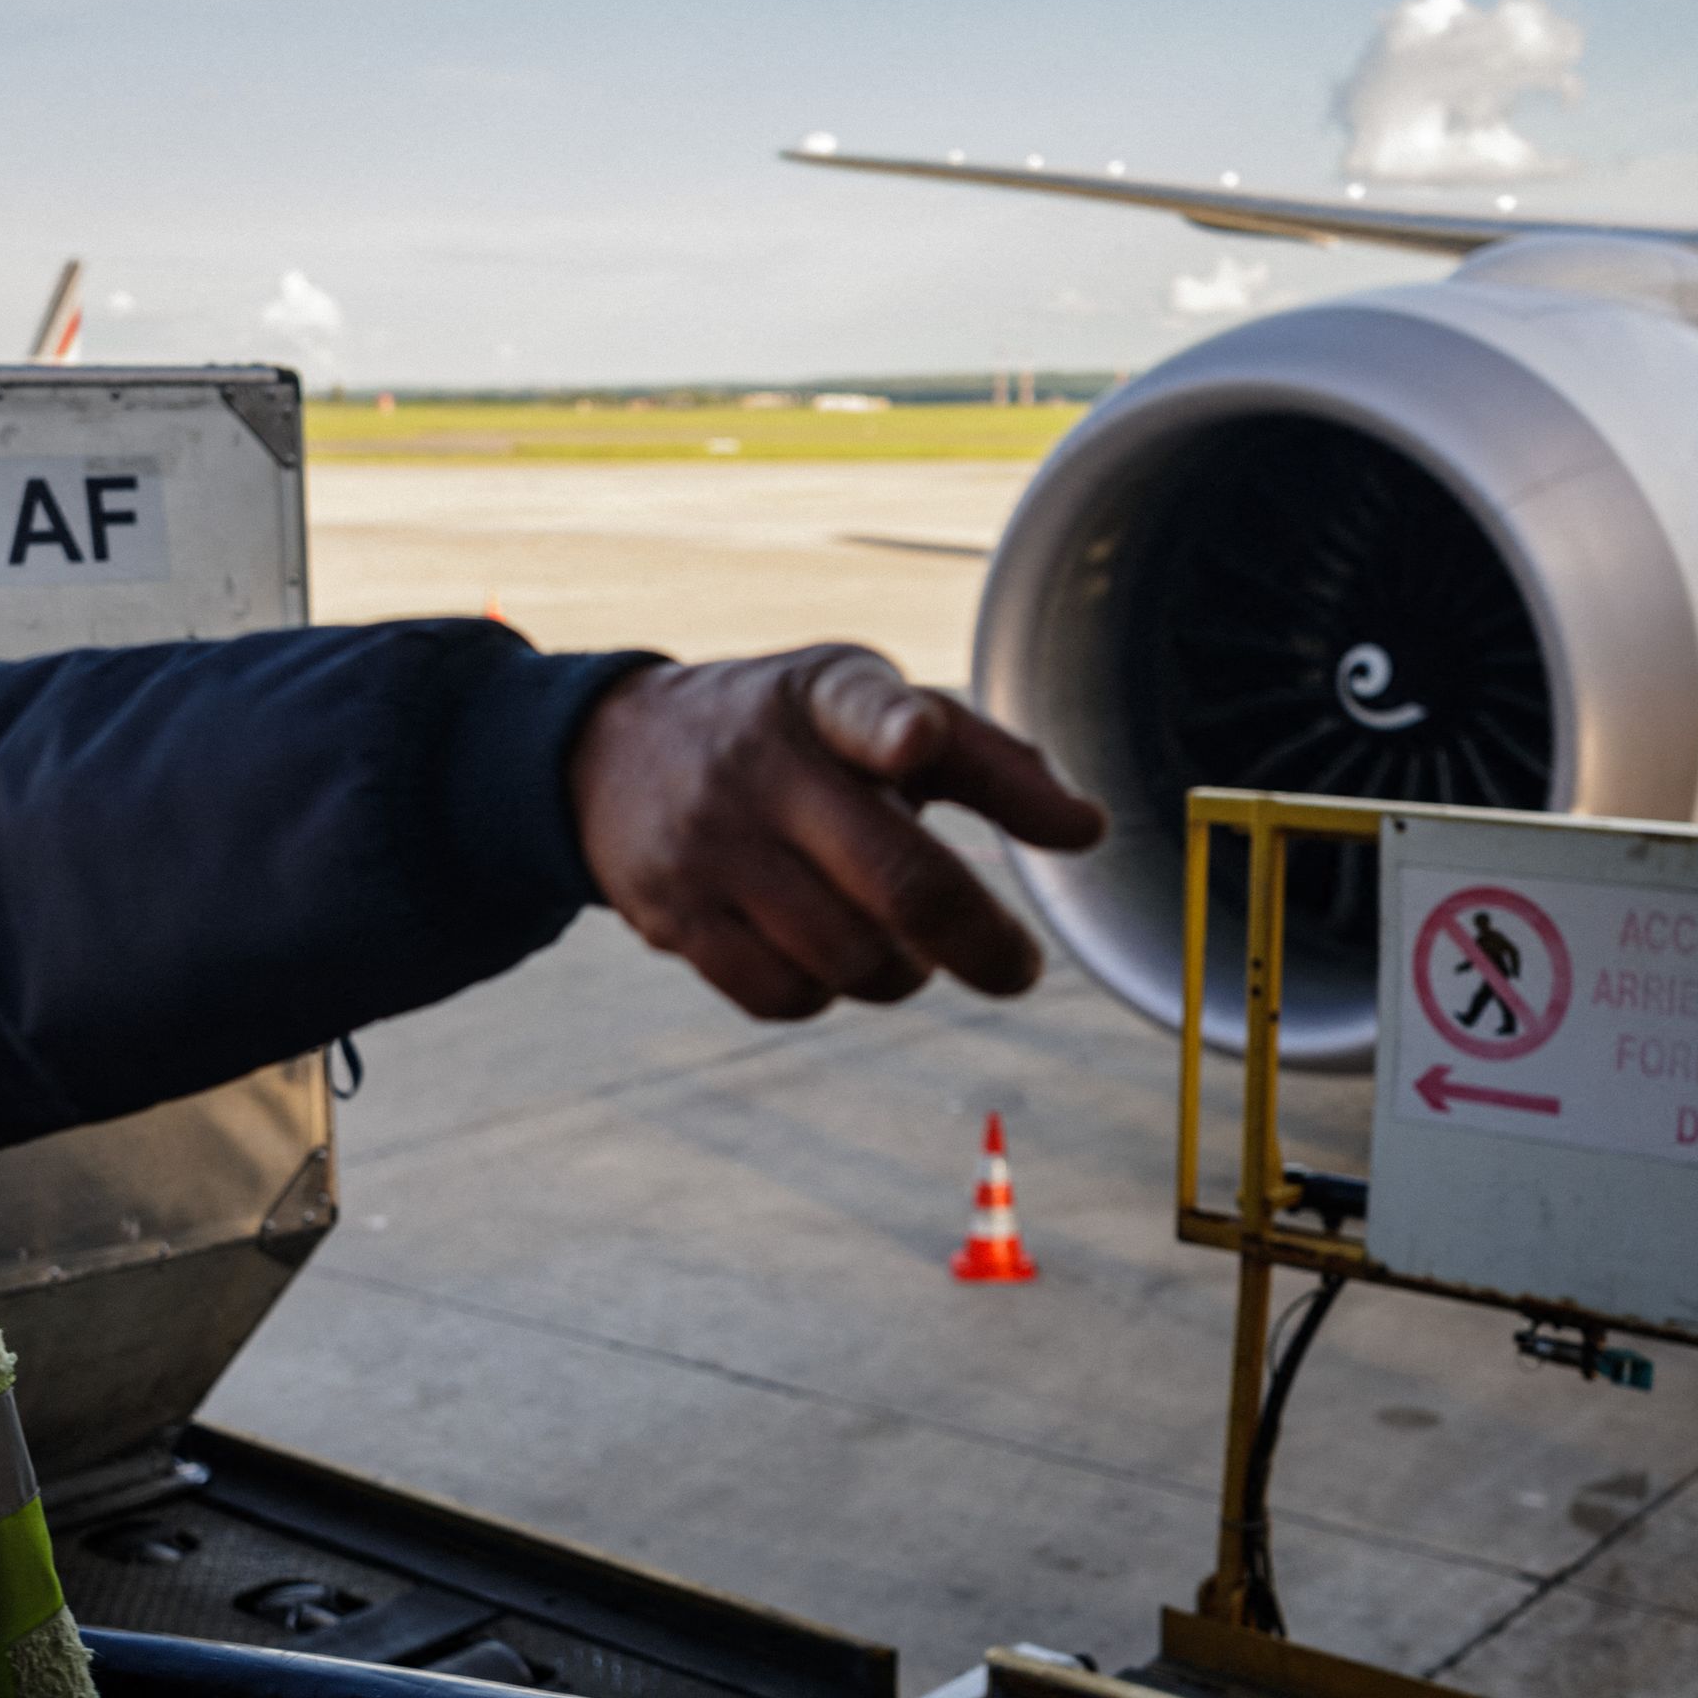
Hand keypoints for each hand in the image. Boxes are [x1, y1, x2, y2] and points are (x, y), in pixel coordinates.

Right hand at [566, 646, 1107, 1019]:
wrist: (609, 756)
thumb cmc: (790, 738)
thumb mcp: (872, 712)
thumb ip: (990, 763)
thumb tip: (1088, 832)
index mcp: (823, 699)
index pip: (858, 706)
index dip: (893, 728)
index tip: (913, 742)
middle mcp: (761, 768)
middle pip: (895, 882)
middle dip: (982, 944)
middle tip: (1018, 970)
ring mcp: (711, 849)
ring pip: (850, 960)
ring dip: (902, 973)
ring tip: (898, 942)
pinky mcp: (675, 918)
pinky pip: (787, 998)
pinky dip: (829, 995)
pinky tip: (827, 957)